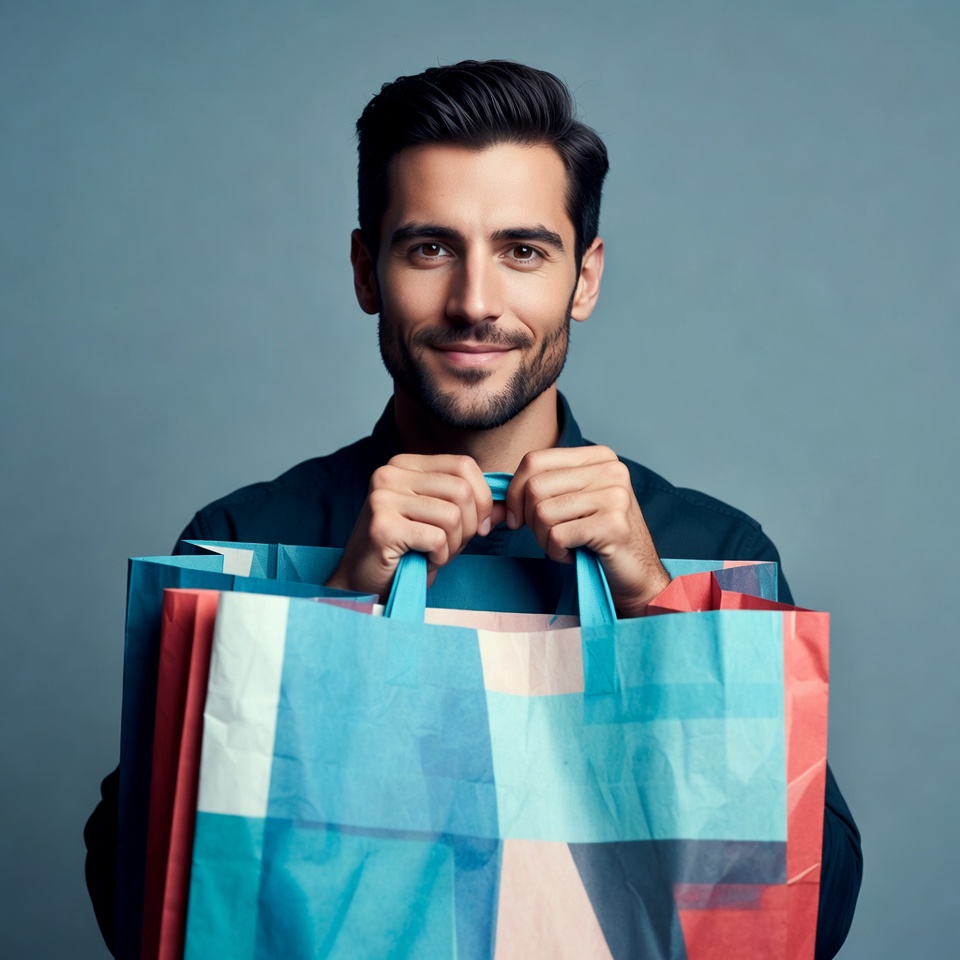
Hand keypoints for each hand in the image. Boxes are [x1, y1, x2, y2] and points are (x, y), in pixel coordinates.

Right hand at [326, 454, 500, 597]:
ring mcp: (383, 498)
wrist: (363, 583)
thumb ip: (473, 509)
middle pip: (462, 489)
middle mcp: (390, 473)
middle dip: (470, 525)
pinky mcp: (382, 526)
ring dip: (454, 543)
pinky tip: (424, 561)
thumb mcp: (444, 523)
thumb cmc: (406, 552)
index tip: (479, 525)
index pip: (464, 465)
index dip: (483, 497)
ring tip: (436, 553)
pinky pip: (437, 538)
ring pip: (452, 514)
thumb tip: (505, 506)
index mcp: (406, 464)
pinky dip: (440, 557)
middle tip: (454, 545)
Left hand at [505, 446, 669, 617]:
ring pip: (543, 512)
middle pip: (535, 486)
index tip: (515, 518)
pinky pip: (557, 535)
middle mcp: (610, 469)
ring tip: (565, 545)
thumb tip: (491, 498)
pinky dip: (556, 552)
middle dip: (529, 519)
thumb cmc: (596, 540)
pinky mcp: (613, 524)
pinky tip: (573, 555)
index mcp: (597, 456)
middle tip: (547, 537)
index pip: (534, 460)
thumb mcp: (569, 503)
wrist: (636, 577)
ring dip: (544, 538)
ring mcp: (615, 495)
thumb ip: (537, 490)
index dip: (514, 492)